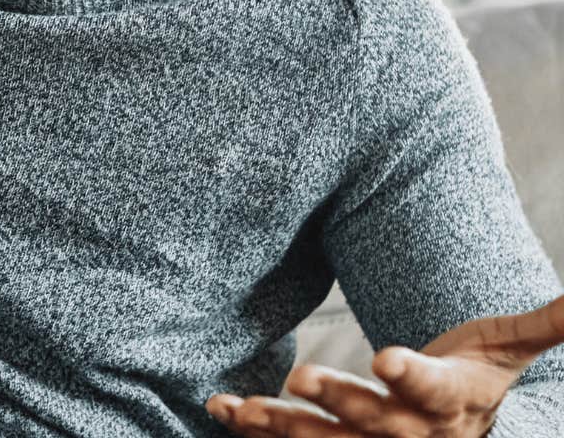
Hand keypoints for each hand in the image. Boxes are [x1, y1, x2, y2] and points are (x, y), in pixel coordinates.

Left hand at [207, 294, 563, 436]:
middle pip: (372, 422)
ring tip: (243, 407)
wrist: (458, 431)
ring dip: (281, 425)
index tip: (385, 357)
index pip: (434, 391)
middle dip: (337, 401)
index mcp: (449, 403)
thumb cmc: (476, 378)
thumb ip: (540, 325)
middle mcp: (406, 432)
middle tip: (301, 376)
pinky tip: (221, 406)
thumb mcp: (506, 349)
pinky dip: (252, 427)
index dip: (412, 377)